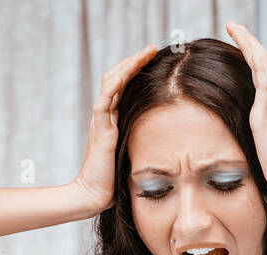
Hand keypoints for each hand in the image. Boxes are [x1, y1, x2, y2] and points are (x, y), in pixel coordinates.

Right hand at [72, 43, 157, 211]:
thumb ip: (145, 143)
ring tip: (144, 52)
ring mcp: (101, 121)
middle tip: (151, 48)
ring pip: (111, 82)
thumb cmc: (114, 182)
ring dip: (128, 65)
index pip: (123, 86)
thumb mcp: (135, 155)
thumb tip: (172, 141)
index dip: (136, 70)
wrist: (94, 195)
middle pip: (117, 77)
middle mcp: (106, 116)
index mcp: (113, 120)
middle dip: (134, 61)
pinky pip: (104, 102)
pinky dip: (115, 85)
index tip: (154, 59)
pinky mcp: (100, 130)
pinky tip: (126, 72)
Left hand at [225, 22, 266, 196]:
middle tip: (234, 26)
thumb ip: (259, 126)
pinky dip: (254, 58)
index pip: (263, 70)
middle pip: (263, 59)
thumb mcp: (265, 138)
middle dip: (248, 40)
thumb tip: (248, 127)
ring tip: (235, 28)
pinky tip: (246, 45)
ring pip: (262, 61)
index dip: (251, 53)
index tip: (239, 40)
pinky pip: (263, 76)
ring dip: (248, 42)